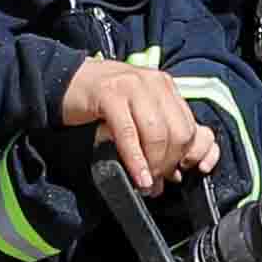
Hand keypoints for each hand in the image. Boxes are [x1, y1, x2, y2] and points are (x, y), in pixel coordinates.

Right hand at [54, 53, 216, 192]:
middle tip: (156, 180)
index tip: (182, 174)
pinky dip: (136, 160)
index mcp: (166, 89)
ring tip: (146, 181)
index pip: (195, 127)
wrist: (67, 80)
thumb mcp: (139, 116)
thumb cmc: (104, 102)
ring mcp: (133, 86)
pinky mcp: (110, 94)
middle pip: (179, 132)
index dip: (194, 156)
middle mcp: (155, 84)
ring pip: (157, 133)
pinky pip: (129, 133)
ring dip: (154, 164)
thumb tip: (174, 175)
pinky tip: (138, 176)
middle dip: (170, 163)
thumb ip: (160, 138)